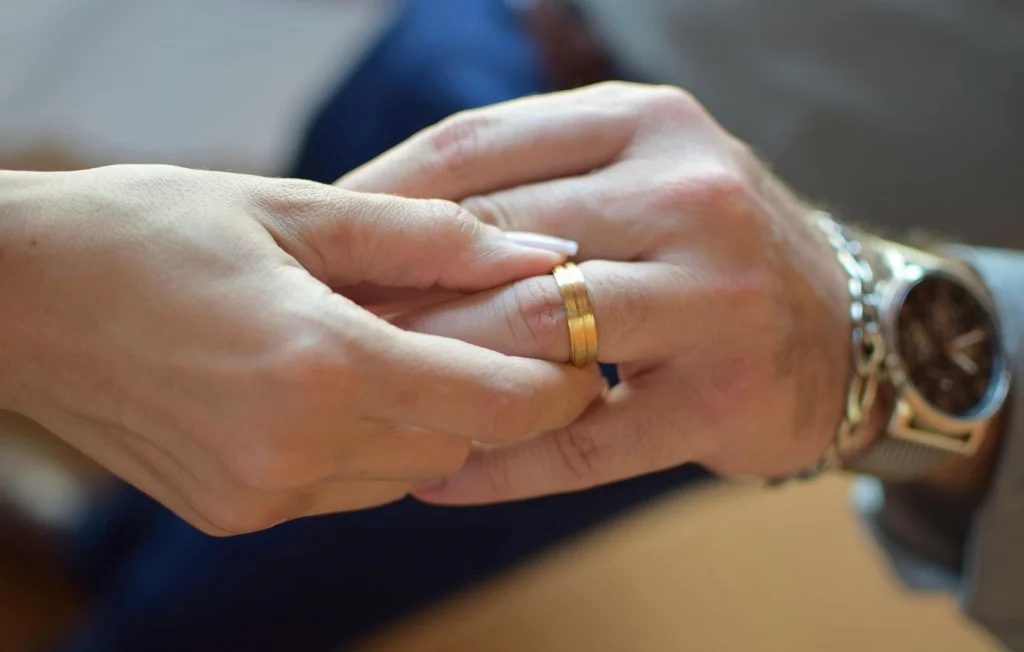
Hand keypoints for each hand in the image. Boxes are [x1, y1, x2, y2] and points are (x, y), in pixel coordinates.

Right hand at [0, 165, 600, 532]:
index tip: (579, 357)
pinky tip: (340, 382)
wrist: (20, 296)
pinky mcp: (236, 512)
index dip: (555, 386)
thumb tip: (539, 256)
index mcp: (318, 365)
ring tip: (398, 347)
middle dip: (491, 395)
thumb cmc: (149, 231)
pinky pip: (349, 486)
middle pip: (459, 444)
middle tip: (489, 334)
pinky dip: (372, 441)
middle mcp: (295, 450)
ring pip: (409, 471)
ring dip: (430, 417)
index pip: (492, 405)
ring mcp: (262, 494)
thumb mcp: (297, 209)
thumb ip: (432, 239)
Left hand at [338, 82, 851, 502]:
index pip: (477, 147)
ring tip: (374, 395)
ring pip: (538, 332)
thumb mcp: (637, 173)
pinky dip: (504, 466)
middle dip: (396, 290)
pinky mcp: (726, 398)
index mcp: (647, 123)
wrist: (851, 326)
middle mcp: (690, 195)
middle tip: (327, 327)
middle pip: (498, 239)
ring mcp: (717, 297)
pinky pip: (587, 442)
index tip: (322, 239)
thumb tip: (380, 213)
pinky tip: (443, 477)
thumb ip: (530, 181)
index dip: (380, 194)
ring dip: (441, 370)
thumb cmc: (710, 246)